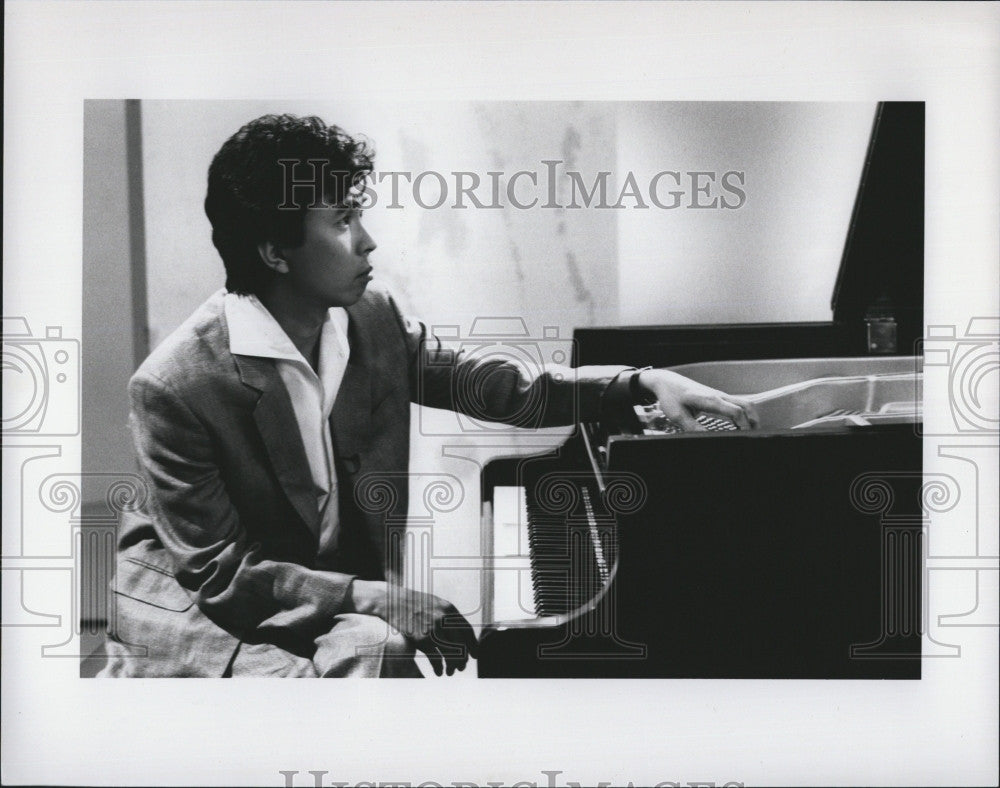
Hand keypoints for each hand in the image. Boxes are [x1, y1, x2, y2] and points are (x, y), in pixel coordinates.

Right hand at [348, 579, 477, 675]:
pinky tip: (439, 672)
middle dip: (464, 659)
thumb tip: (460, 633)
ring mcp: (433, 629)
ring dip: (452, 667)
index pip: (468, 631)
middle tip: (461, 667)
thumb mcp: (434, 603)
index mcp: (449, 609)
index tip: (474, 655)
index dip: (473, 645)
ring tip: (450, 672)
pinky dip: (439, 668)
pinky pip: (436, 658)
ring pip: (451, 654)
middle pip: (462, 645)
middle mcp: (444, 619)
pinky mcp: (422, 639)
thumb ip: (447, 616)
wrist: (391, 601)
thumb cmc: (412, 603)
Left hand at [636, 368, 758, 430]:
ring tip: (749, 431)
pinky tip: (739, 424)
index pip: (735, 412)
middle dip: (753, 421)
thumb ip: (692, 427)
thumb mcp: (677, 415)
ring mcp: (718, 394)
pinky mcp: (716, 396)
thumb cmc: (670, 396)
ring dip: (750, 416)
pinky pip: (736, 403)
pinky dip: (743, 413)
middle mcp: (717, 395)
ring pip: (743, 402)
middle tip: (752, 436)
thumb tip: (706, 438)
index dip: (743, 425)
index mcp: (709, 399)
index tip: (744, 437)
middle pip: (746, 405)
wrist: (666, 381)